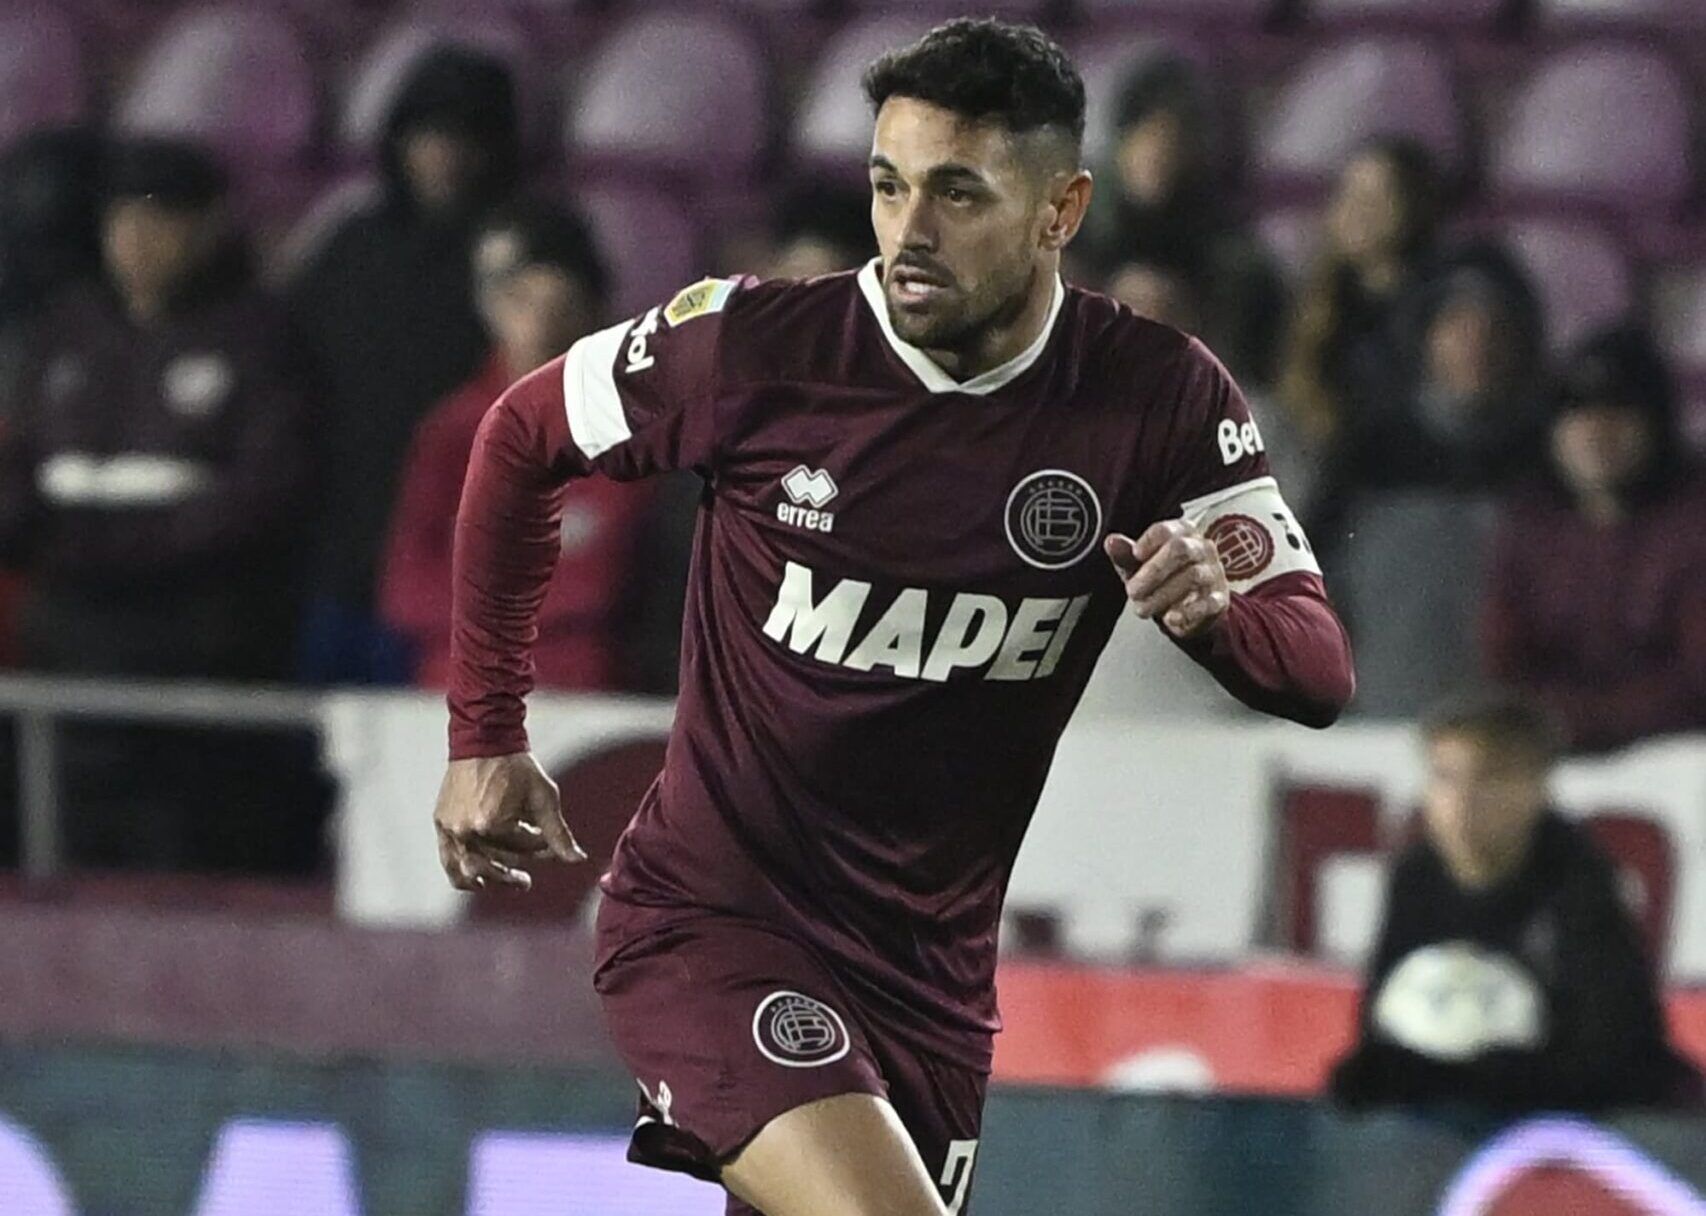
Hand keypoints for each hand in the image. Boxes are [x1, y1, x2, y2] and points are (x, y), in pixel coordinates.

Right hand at [433, 753, 584, 891]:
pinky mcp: (441, 824)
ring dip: (491, 880)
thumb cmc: (516, 767)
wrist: (484, 741)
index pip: (524, 850)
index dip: (541, 848)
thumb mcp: (544, 798)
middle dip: (517, 870)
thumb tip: (577, 859)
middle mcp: (468, 831)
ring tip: (506, 882)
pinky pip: (448, 861)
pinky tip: (478, 883)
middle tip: (526, 879)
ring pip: (469, 871)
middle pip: (498, 864)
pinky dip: (462, 876)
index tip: (547, 842)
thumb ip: (558, 834)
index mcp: (493, 825)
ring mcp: (451, 829)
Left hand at [1105, 520, 1230, 638]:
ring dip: (1162, 595)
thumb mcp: (1140, 566)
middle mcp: (1201, 548)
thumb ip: (1126, 555)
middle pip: (1180, 549)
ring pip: (1192, 576)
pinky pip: (1209, 602)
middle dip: (1153, 571)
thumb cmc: (1164, 578)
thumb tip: (1110, 541)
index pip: (1167, 529)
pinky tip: (1170, 618)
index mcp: (1182, 533)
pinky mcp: (1219, 599)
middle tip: (1132, 591)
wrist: (1190, 609)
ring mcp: (1214, 573)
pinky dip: (1188, 612)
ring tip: (1142, 608)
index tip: (1135, 555)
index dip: (1149, 541)